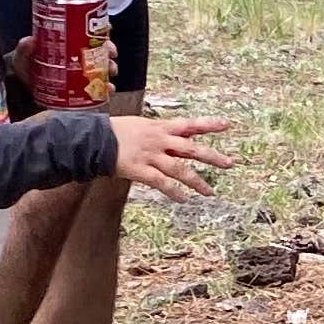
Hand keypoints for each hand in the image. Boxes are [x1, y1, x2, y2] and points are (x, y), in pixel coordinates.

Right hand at [110, 111, 227, 199]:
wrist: (94, 139)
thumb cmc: (115, 131)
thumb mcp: (140, 125)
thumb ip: (158, 132)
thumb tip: (172, 137)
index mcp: (160, 127)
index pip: (190, 124)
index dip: (209, 124)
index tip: (226, 125)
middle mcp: (160, 141)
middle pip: (191, 149)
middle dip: (212, 157)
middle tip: (229, 164)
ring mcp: (151, 156)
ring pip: (180, 169)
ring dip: (197, 182)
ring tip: (210, 193)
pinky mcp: (141, 170)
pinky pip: (162, 183)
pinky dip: (174, 192)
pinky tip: (184, 199)